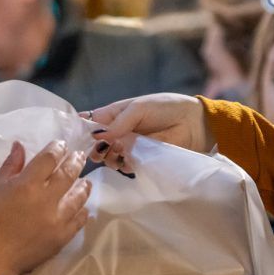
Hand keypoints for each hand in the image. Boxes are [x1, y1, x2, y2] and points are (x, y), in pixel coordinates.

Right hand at [0, 141, 90, 274]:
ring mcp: (57, 219)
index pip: (49, 158)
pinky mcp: (62, 237)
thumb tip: (20, 145)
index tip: (61, 145)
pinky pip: (79, 220)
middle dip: (75, 161)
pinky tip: (83, 208)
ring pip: (79, 197)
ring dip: (84, 186)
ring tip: (85, 181)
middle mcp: (46, 199)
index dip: (57, 148)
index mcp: (27, 184)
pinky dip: (83, 211)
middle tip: (79, 156)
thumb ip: (11, 166)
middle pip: (68, 174)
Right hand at [84, 94, 212, 173]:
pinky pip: (124, 166)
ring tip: (117, 154)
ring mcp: (129, 146)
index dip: (83, 129)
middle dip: (95, 147)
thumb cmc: (166, 108)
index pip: (91, 121)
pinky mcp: (140, 160)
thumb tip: (97, 135)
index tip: (79, 138)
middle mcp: (119, 131)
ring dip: (108, 157)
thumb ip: (118, 121)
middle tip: (101, 150)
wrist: (194, 124)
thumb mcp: (139, 108)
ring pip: (108, 156)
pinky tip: (127, 161)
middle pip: (97, 143)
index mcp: (116, 114)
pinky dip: (122, 165)